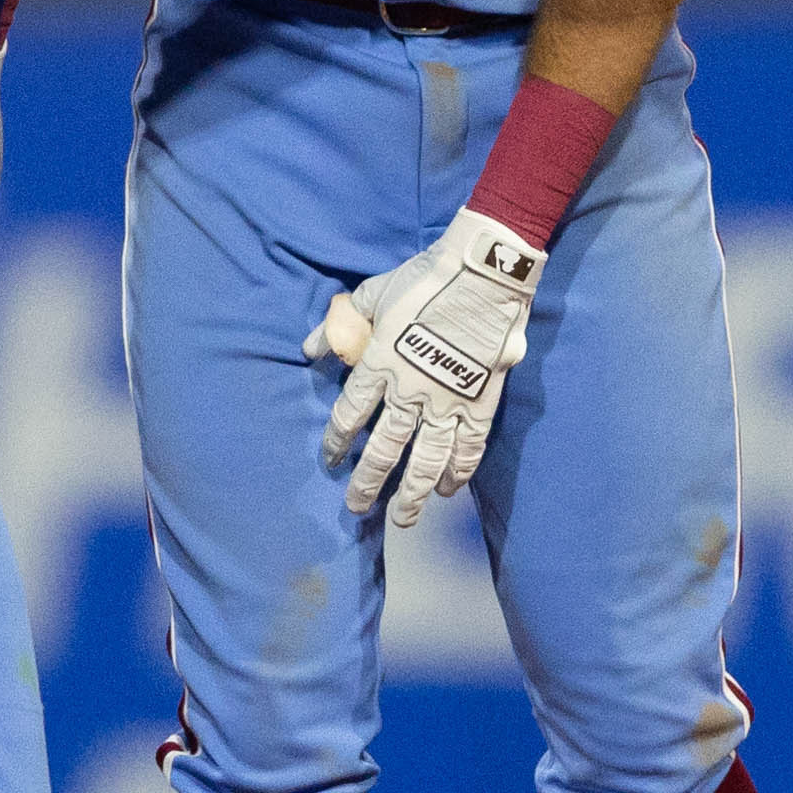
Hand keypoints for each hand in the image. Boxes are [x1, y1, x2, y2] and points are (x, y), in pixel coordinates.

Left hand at [305, 206, 544, 523]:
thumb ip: (339, 326)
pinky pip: (469, 446)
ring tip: (402, 518)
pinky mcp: (482, 401)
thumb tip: (310, 349)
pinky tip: (447, 490)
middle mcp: (410, 391)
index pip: (350, 414)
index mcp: (379, 364)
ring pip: (426, 458)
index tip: (330, 459)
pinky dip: (458, 471)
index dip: (337, 440)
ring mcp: (448, 400)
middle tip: (356, 507)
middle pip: (384, 447)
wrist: (482, 273)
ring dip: (412, 491)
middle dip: (368, 481)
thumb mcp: (370, 294)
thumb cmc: (423, 279)